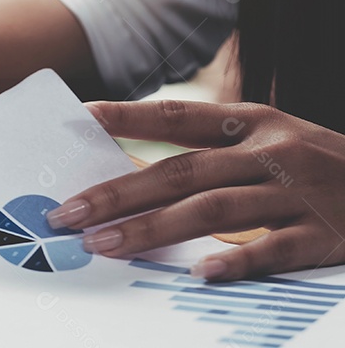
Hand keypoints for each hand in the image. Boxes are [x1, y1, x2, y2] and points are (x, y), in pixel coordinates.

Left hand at [46, 100, 344, 280]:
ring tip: (106, 244)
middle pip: (182, 171)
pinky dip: (237, 261)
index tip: (80, 117)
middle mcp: (271, 153)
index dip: (128, 116)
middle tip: (70, 213)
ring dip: (154, 228)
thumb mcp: (271, 141)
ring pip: (214, 210)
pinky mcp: (324, 236)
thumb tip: (132, 169)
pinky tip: (200, 272)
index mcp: (253, 124)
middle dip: (119, 193)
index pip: (179, 117)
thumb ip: (213, 153)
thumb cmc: (319, 167)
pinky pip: (274, 251)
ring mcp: (298, 194)